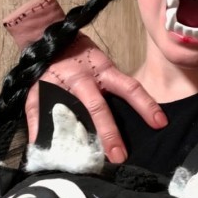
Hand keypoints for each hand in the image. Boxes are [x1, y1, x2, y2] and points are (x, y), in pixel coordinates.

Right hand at [27, 32, 166, 162]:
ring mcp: (59, 84)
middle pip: (98, 107)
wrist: (49, 37)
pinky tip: (41, 147)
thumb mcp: (103, 66)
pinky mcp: (38, 89)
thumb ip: (115, 89)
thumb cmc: (83, 57)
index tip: (160, 123)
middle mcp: (82, 79)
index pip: (129, 88)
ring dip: (76, 137)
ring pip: (70, 112)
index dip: (145, 105)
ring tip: (80, 160)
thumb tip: (143, 115)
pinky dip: (38, 130)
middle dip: (109, 133)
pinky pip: (37, 111)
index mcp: (103, 72)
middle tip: (119, 157)